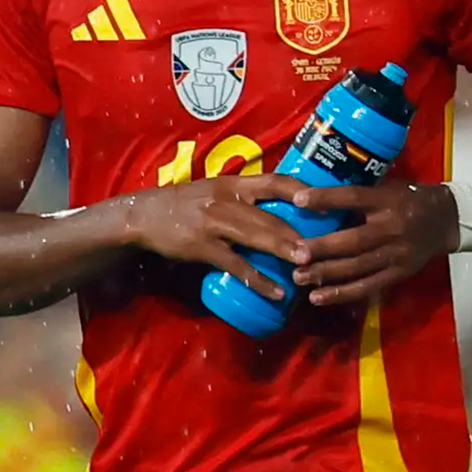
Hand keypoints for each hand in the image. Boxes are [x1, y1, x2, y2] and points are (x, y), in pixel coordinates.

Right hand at [124, 174, 308, 300]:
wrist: (145, 215)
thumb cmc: (187, 203)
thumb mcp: (217, 190)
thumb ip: (246, 196)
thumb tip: (284, 206)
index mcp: (235, 183)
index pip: (275, 181)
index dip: (301, 189)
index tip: (327, 200)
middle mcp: (228, 200)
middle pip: (270, 215)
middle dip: (297, 231)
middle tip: (324, 245)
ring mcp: (215, 224)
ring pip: (256, 237)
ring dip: (283, 251)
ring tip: (306, 264)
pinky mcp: (203, 247)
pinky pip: (236, 265)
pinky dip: (258, 279)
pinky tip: (275, 291)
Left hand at [287, 183, 456, 305]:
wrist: (446, 220)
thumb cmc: (409, 198)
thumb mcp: (388, 187)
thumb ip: (360, 194)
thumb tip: (317, 196)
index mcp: (388, 200)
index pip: (354, 198)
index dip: (327, 198)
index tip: (298, 200)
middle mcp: (392, 228)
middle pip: (354, 240)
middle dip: (322, 249)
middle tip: (295, 254)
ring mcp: (396, 254)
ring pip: (357, 267)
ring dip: (326, 274)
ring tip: (298, 278)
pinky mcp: (398, 273)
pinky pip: (367, 286)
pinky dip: (341, 294)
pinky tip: (318, 297)